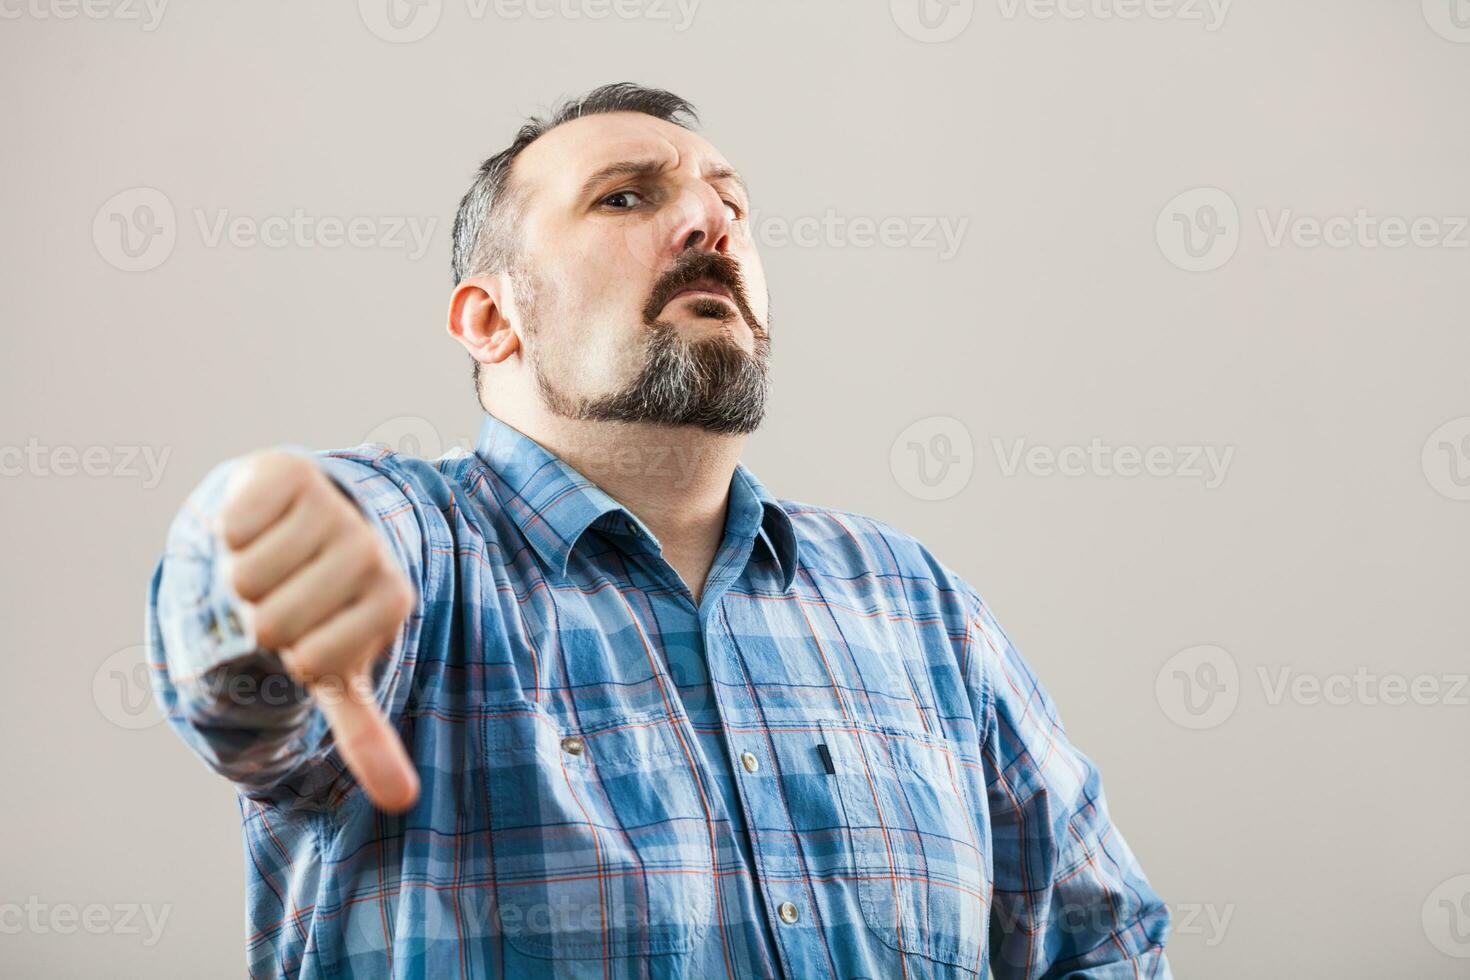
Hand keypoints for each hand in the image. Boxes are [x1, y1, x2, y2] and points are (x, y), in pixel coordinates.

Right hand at [216, 451, 419, 812]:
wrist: (303, 523)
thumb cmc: (323, 608)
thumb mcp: (342, 668)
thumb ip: (368, 734)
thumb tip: (402, 802)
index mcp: (393, 599)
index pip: (312, 662)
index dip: (295, 658)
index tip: (315, 636)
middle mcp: (371, 549)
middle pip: (272, 621)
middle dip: (264, 619)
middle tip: (287, 598)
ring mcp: (334, 508)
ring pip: (247, 576)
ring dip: (242, 578)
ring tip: (272, 565)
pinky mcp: (290, 471)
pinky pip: (235, 526)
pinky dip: (230, 534)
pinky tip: (258, 526)